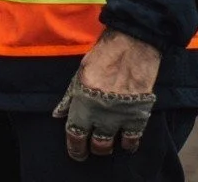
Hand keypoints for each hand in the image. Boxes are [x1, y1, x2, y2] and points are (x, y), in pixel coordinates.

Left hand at [52, 29, 160, 159]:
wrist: (132, 45)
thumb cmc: (103, 55)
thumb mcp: (79, 73)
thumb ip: (69, 97)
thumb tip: (58, 114)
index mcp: (83, 101)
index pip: (75, 133)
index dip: (75, 147)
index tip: (76, 153)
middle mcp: (101, 112)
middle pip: (96, 143)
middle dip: (93, 148)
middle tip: (93, 148)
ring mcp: (121, 115)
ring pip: (113, 144)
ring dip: (109, 146)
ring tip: (108, 143)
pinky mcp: (139, 115)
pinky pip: (133, 139)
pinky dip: (129, 143)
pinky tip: (126, 142)